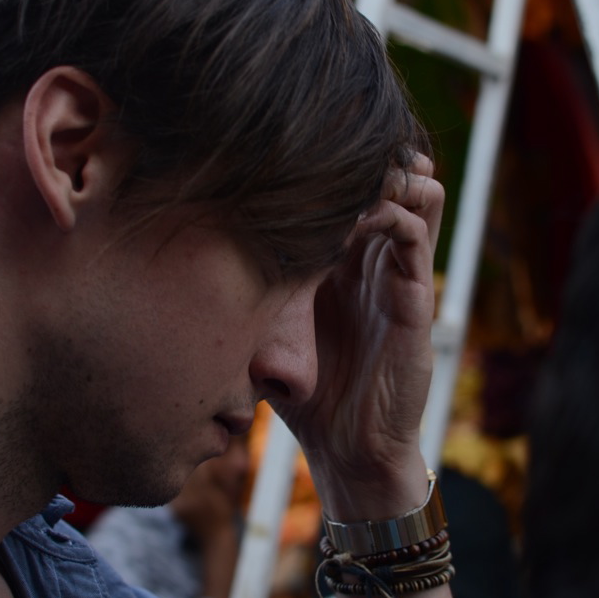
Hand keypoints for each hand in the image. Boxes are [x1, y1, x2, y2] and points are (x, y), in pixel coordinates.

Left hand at [274, 153, 442, 518]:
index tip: (289, 145)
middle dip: (366, 156)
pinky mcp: (417, 301)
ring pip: (418, 197)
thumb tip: (181, 261)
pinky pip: (414, 239)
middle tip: (329, 147)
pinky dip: (390, 214)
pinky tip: (356, 216)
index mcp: (346, 265)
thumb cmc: (307, 398)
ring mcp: (401, 277)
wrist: (349, 452)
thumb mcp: (267, 335)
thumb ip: (249, 297)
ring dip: (387, 175)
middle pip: (391, 180)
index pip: (353, 193)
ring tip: (352, 174)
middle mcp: (376, 262)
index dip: (330, 164)